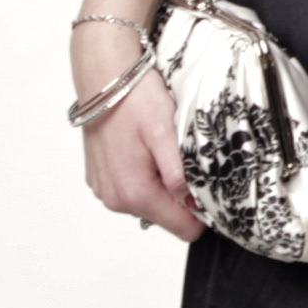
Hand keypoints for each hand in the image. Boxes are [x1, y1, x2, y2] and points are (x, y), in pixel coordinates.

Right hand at [80, 71, 201, 239]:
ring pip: (151, 203)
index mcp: (135, 193)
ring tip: (159, 149)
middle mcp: (116, 199)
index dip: (202, 212)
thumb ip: (180, 175)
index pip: (184, 230)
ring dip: (162, 183)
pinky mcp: (101, 180)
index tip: (206, 185)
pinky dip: (144, 174)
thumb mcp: (167, 134)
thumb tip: (193, 204)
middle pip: (167, 217)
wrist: (103, 77)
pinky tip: (144, 148)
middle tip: (179, 157)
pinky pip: (133, 189)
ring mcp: (106, 190)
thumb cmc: (134, 99)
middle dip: (181, 195)